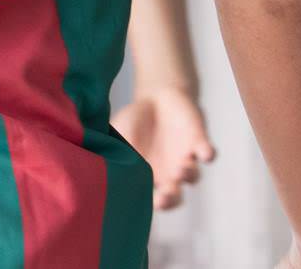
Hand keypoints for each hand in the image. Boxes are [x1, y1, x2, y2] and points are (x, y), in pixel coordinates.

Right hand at [112, 85, 214, 210]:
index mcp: (147, 176)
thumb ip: (111, 148)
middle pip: (174, 196)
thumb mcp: (119, 132)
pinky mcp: (199, 142)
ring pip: (192, 176)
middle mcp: (168, 175)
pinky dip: (207, 154)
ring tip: (180, 169)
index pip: (150, 198)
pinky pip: (207, 153)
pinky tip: (205, 153)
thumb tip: (92, 159)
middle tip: (164, 196)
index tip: (143, 203)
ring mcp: (185, 159)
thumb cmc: (135, 121)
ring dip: (188, 175)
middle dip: (171, 199)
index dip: (149, 204)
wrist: (157, 97)